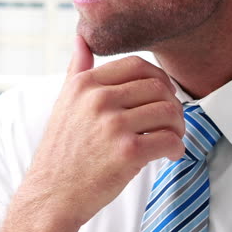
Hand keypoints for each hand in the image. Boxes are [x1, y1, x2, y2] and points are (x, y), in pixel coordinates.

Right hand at [0, 36, 184, 231]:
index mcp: (86, 83)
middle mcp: (99, 98)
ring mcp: (113, 124)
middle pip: (158, 87)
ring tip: (172, 135)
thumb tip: (81, 38)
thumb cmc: (63, 147)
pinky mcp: (127, 152)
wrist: (52, 193)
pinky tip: (170, 153)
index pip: (137, 65)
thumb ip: (77, 68)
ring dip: (178, 126)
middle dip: (172, 103)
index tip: (163, 92)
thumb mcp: (64, 100)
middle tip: (171, 119)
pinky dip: (177, 147)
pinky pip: (169, 140)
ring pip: (168, 112)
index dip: (158, 77)